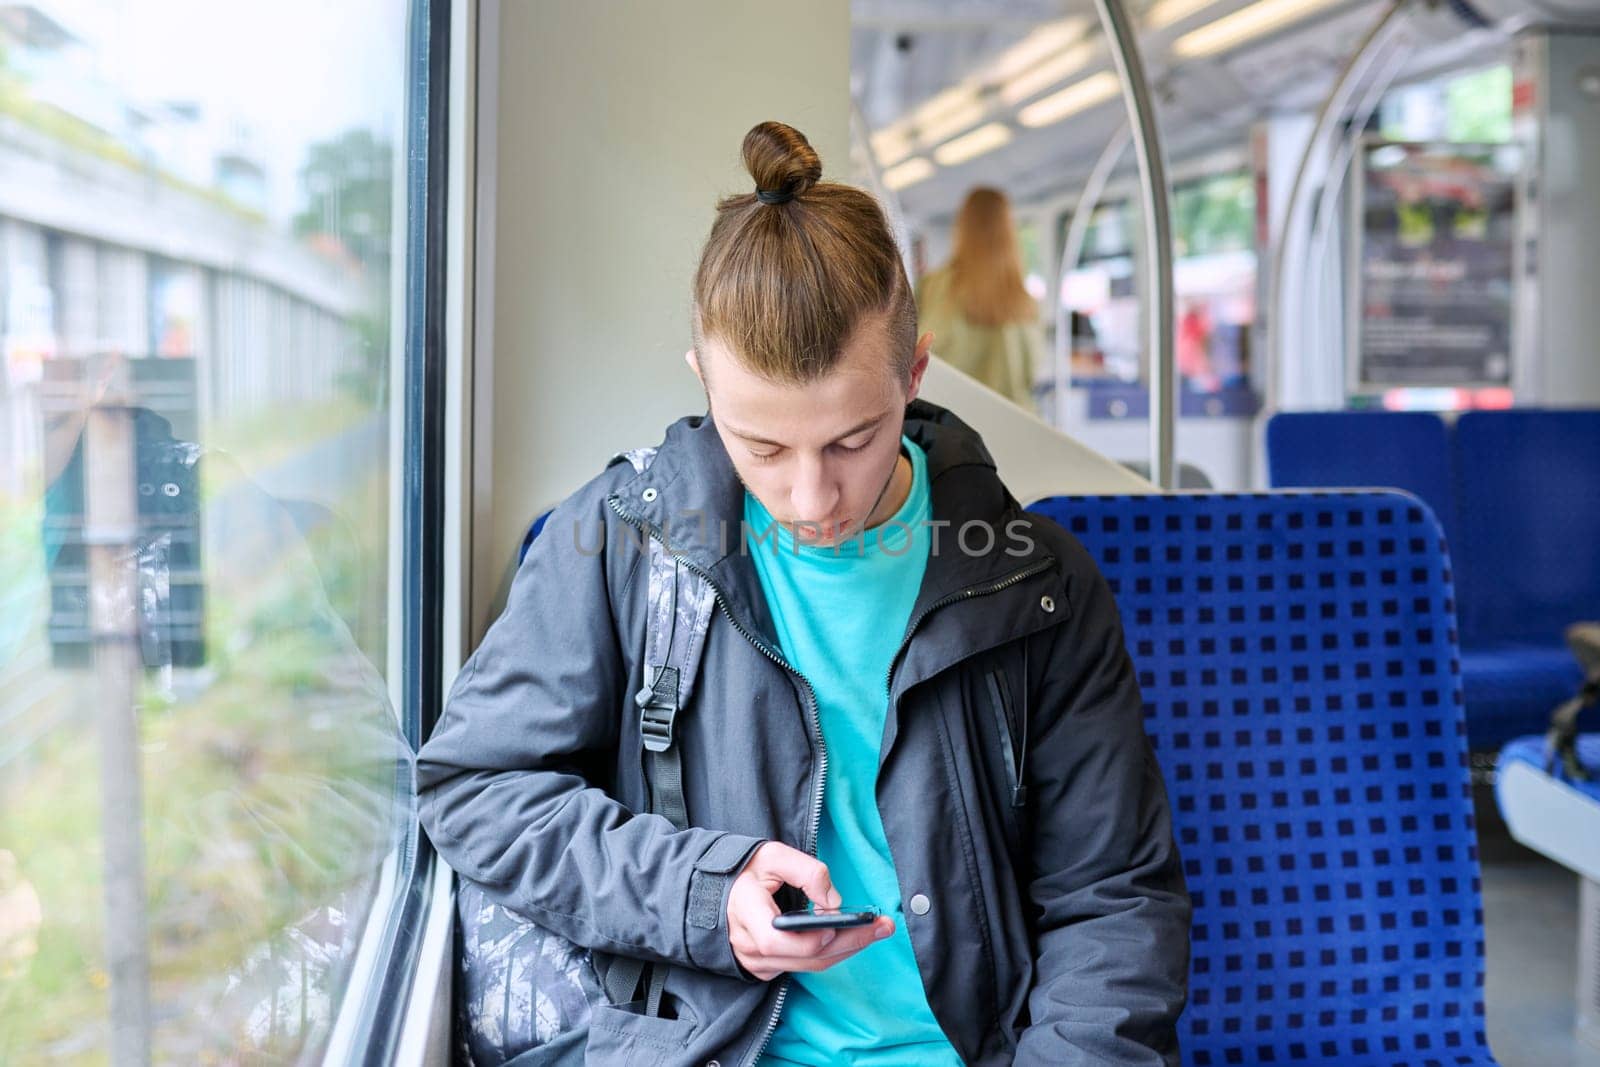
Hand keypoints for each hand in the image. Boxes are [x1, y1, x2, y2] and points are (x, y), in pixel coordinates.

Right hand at [727, 841, 895, 980]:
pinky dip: (831, 953)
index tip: (834, 926)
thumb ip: (806, 872)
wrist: (723, 892)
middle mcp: (749, 944)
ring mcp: (757, 961)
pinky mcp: (767, 967)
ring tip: (878, 930)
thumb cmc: (746, 871)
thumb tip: (834, 901)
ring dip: (847, 949)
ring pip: (809, 965)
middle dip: (848, 942)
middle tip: (882, 926)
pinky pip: (804, 966)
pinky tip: (853, 938)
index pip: (774, 940)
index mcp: (745, 912)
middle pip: (803, 957)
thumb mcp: (772, 856)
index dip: (806, 939)